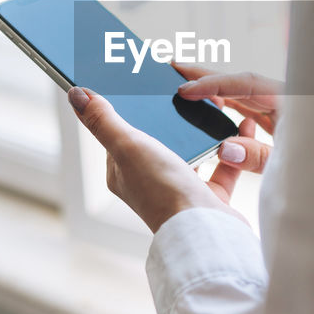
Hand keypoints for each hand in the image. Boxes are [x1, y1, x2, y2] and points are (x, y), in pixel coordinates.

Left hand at [67, 86, 253, 232]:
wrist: (205, 229)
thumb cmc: (162, 192)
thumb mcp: (127, 146)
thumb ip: (104, 120)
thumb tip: (76, 94)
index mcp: (122, 172)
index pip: (121, 131)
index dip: (130, 107)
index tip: (140, 83)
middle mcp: (149, 181)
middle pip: (159, 137)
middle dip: (172, 115)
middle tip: (184, 88)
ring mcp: (180, 188)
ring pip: (192, 149)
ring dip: (202, 130)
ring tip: (213, 104)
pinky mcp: (209, 194)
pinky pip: (222, 164)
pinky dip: (230, 146)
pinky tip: (237, 129)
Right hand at [173, 63, 280, 173]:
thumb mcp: (288, 163)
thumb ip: (258, 157)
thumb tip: (225, 148)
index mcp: (291, 100)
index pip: (246, 83)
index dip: (213, 85)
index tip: (185, 90)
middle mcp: (284, 96)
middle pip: (240, 81)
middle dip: (205, 76)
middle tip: (173, 69)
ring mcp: (281, 104)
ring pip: (242, 91)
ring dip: (214, 88)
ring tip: (185, 86)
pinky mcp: (278, 114)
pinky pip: (248, 103)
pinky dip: (227, 102)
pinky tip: (211, 105)